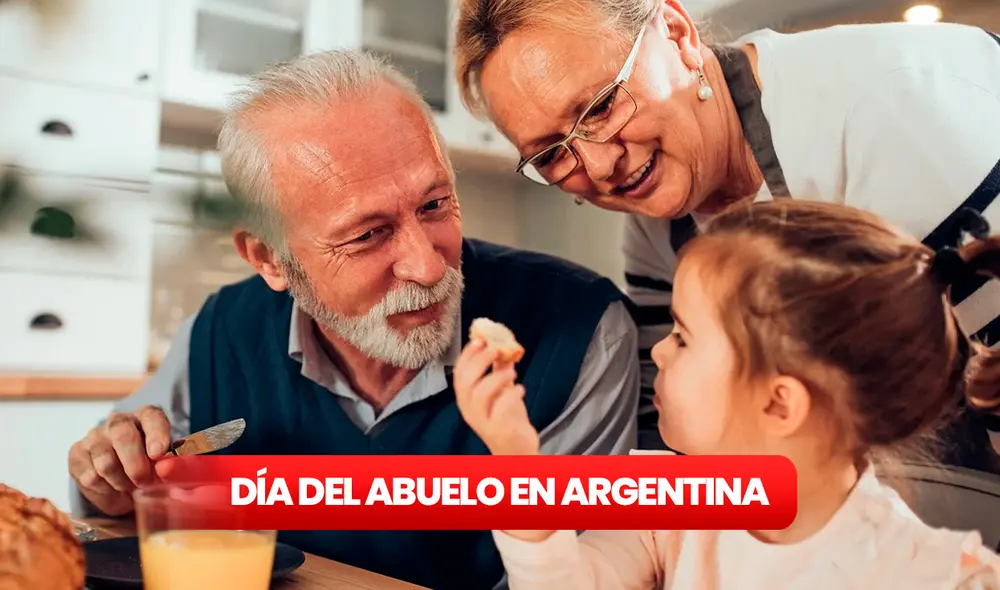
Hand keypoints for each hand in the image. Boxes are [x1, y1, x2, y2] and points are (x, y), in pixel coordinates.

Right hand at [68, 405, 172, 515]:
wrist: (121, 482)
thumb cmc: (150, 468)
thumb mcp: (166, 467)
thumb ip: (172, 467)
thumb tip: (167, 469)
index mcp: (146, 417)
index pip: (152, 416)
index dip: (156, 434)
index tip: (158, 454)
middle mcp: (118, 422)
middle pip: (122, 435)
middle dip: (135, 465)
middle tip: (144, 482)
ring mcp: (94, 436)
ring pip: (105, 462)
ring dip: (121, 482)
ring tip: (130, 486)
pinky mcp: (76, 454)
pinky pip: (90, 477)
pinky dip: (105, 490)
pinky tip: (112, 487)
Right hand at [454, 339, 539, 454]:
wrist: (517, 452)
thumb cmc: (507, 421)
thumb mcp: (502, 392)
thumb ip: (500, 371)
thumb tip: (504, 347)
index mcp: (466, 400)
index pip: (459, 373)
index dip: (467, 355)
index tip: (480, 339)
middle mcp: (470, 410)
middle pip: (466, 382)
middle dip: (479, 361)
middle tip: (495, 349)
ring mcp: (483, 421)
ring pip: (479, 395)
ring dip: (496, 377)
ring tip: (512, 371)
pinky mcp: (499, 430)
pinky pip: (500, 410)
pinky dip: (510, 395)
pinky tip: (520, 388)